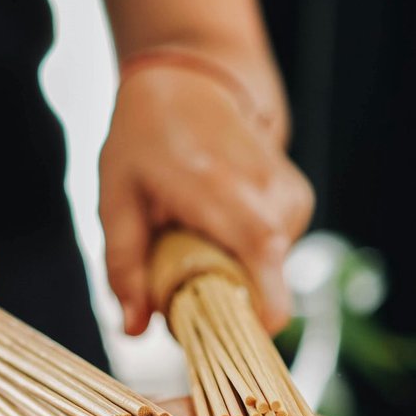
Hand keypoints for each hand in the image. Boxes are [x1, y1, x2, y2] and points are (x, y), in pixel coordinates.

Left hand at [99, 60, 312, 334]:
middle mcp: (269, 192)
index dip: (255, 315)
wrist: (191, 82)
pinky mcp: (300, 200)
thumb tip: (134, 331)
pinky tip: (220, 228)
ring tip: (197, 241)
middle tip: (182, 279)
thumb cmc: (145, 139)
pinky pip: (277, 254)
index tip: (219, 334)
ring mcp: (292, 195)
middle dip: (227, 301)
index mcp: (221, 189)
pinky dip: (247, 256)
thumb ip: (124, 267)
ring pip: (272, 272)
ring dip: (234, 274)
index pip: (265, 266)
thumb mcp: (116, 198)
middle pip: (266, 283)